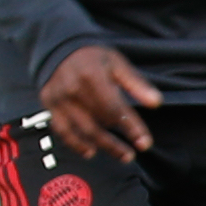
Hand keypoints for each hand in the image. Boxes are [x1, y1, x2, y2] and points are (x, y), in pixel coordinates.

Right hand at [40, 45, 159, 161]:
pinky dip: (75, 143)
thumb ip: (137, 84)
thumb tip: (156, 103)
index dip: (131, 127)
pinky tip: (90, 151)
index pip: (115, 108)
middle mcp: (71, 90)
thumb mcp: (118, 63)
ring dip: (100, 145)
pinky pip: (62, 130)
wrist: (61, 50)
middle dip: (115, 142)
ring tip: (120, 155)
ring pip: (79, 130)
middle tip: (131, 154)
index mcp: (92, 76)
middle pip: (96, 123)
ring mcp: (58, 99)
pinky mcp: (49, 106)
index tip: (144, 142)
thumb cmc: (94, 58)